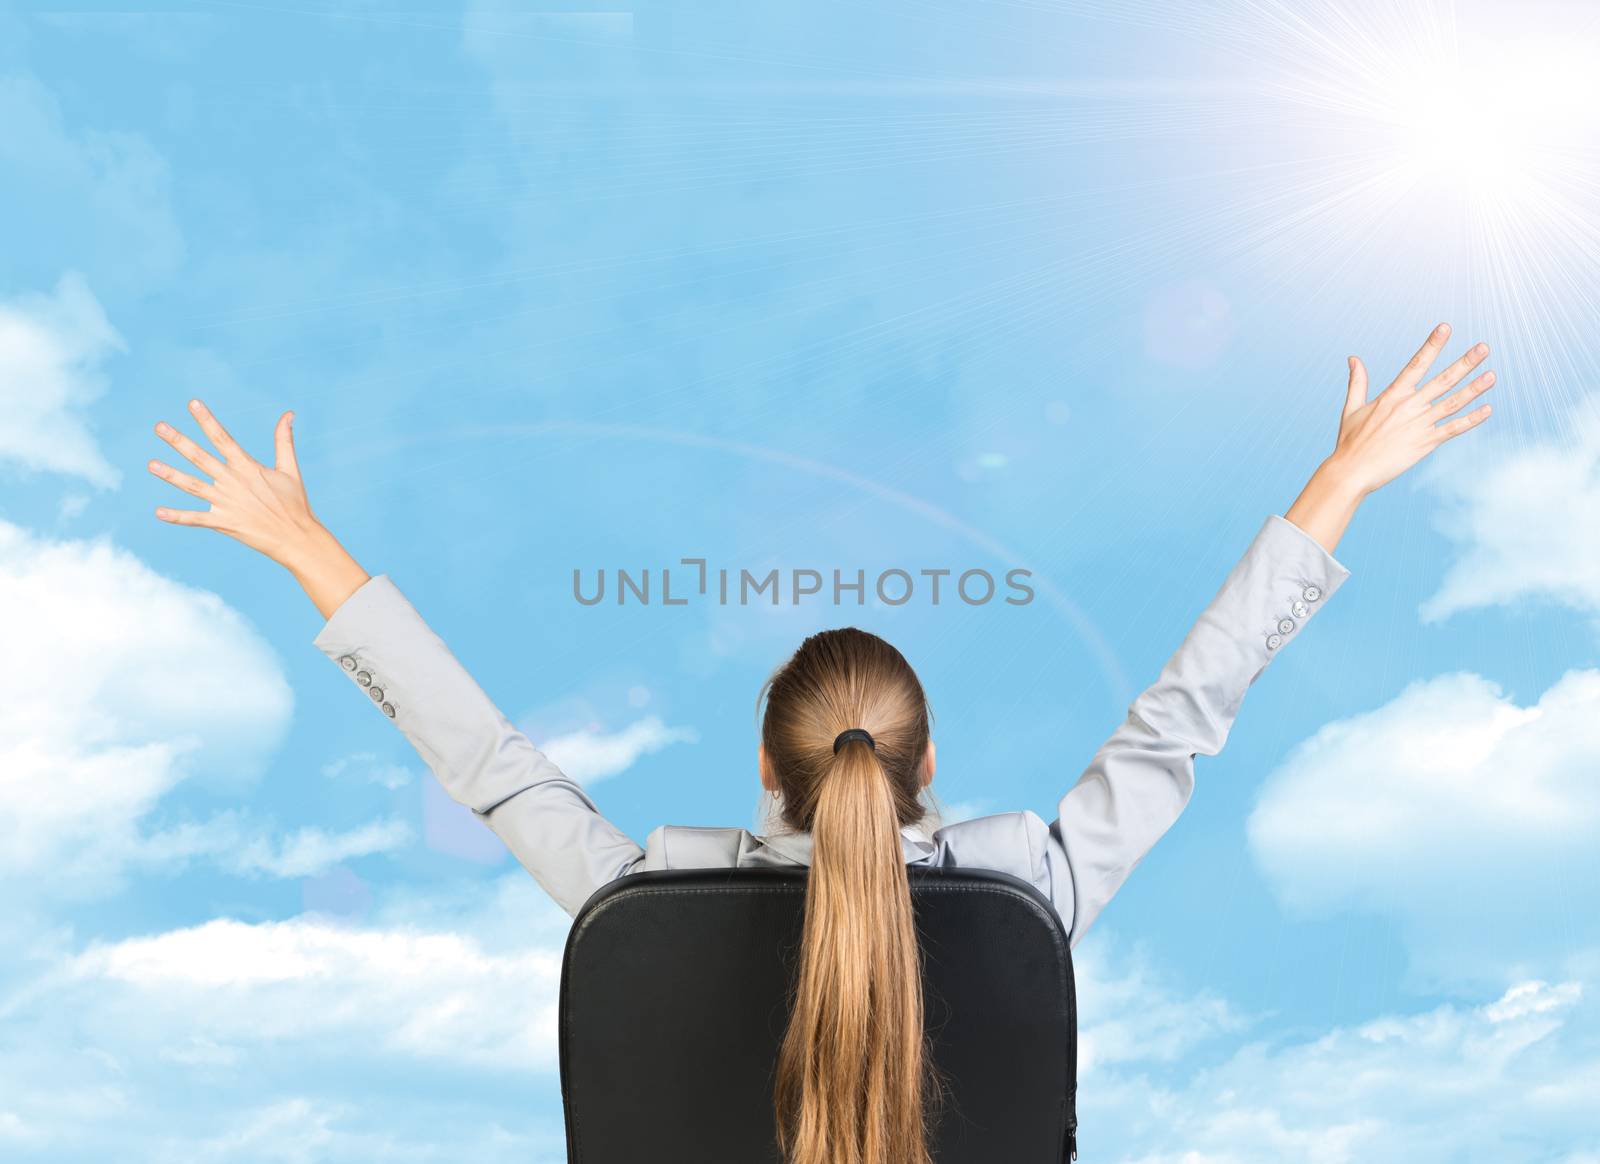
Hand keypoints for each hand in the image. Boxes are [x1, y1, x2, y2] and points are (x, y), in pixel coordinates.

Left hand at [150, 400, 321, 563]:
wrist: (296, 538)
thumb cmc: (295, 504)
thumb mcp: (290, 469)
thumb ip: (284, 441)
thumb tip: (289, 413)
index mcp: (248, 467)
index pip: (223, 438)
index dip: (207, 420)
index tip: (193, 403)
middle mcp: (233, 482)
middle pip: (200, 457)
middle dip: (179, 441)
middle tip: (159, 427)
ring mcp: (226, 503)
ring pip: (193, 486)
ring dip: (171, 475)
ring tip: (151, 465)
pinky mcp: (224, 523)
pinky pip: (196, 519)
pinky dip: (177, 517)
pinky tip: (159, 512)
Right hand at [1328, 322, 1494, 497]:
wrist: (1353, 471)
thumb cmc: (1350, 441)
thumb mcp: (1351, 408)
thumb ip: (1357, 382)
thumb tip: (1353, 358)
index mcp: (1392, 396)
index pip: (1416, 364)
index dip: (1432, 345)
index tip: (1445, 328)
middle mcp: (1409, 407)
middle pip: (1443, 380)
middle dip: (1465, 363)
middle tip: (1484, 348)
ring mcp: (1420, 425)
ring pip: (1453, 403)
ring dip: (1474, 388)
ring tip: (1491, 375)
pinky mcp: (1426, 443)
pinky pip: (1453, 429)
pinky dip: (1471, 420)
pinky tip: (1487, 410)